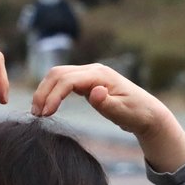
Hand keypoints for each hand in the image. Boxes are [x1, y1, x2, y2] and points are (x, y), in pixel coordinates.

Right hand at [31, 64, 184, 172]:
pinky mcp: (87, 82)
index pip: (68, 80)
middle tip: (36, 114)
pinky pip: (64, 82)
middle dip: (44, 92)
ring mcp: (89, 75)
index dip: (54, 95)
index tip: (46, 114)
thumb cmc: (138, 114)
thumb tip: (94, 91)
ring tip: (38, 112)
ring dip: (45, 91)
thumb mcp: (125, 113)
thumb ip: (108, 104)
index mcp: (100, 75)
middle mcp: (93, 70)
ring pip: (58, 76)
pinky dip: (52, 92)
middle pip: (58, 73)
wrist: (148, 113)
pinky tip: (48, 106)